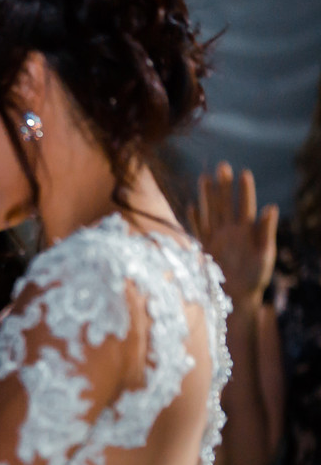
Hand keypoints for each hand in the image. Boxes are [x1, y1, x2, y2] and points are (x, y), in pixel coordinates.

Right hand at [188, 161, 278, 310]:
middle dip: (223, 185)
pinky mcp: (204, 249)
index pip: (245, 205)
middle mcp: (231, 231)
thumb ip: (266, 231)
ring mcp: (216, 239)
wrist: (237, 298)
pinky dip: (195, 219)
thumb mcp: (265, 254)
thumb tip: (272, 207)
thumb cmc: (256, 278)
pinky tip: (192, 207)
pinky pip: (198, 230)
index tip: (244, 173)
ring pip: (210, 212)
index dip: (244, 190)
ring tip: (205, 177)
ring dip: (207, 196)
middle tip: (222, 166)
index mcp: (247, 231)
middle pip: (225, 204)